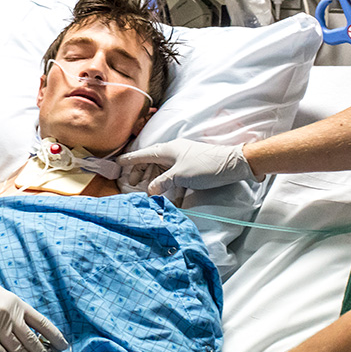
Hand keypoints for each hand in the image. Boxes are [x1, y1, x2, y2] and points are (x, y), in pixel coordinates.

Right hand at [117, 139, 254, 195]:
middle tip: (134, 184)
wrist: (233, 165)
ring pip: (164, 171)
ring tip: (153, 194)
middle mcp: (173, 152)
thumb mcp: (180, 176)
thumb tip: (149, 191)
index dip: (129, 160)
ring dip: (158, 182)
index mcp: (167, 150)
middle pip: (152, 162)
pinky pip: (177, 177)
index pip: (143, 154)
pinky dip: (173, 188)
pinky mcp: (193, 168)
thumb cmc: (205, 166)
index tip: (117, 163)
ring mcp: (183, 160)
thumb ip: (161, 183)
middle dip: (142, 173)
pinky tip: (174, 201)